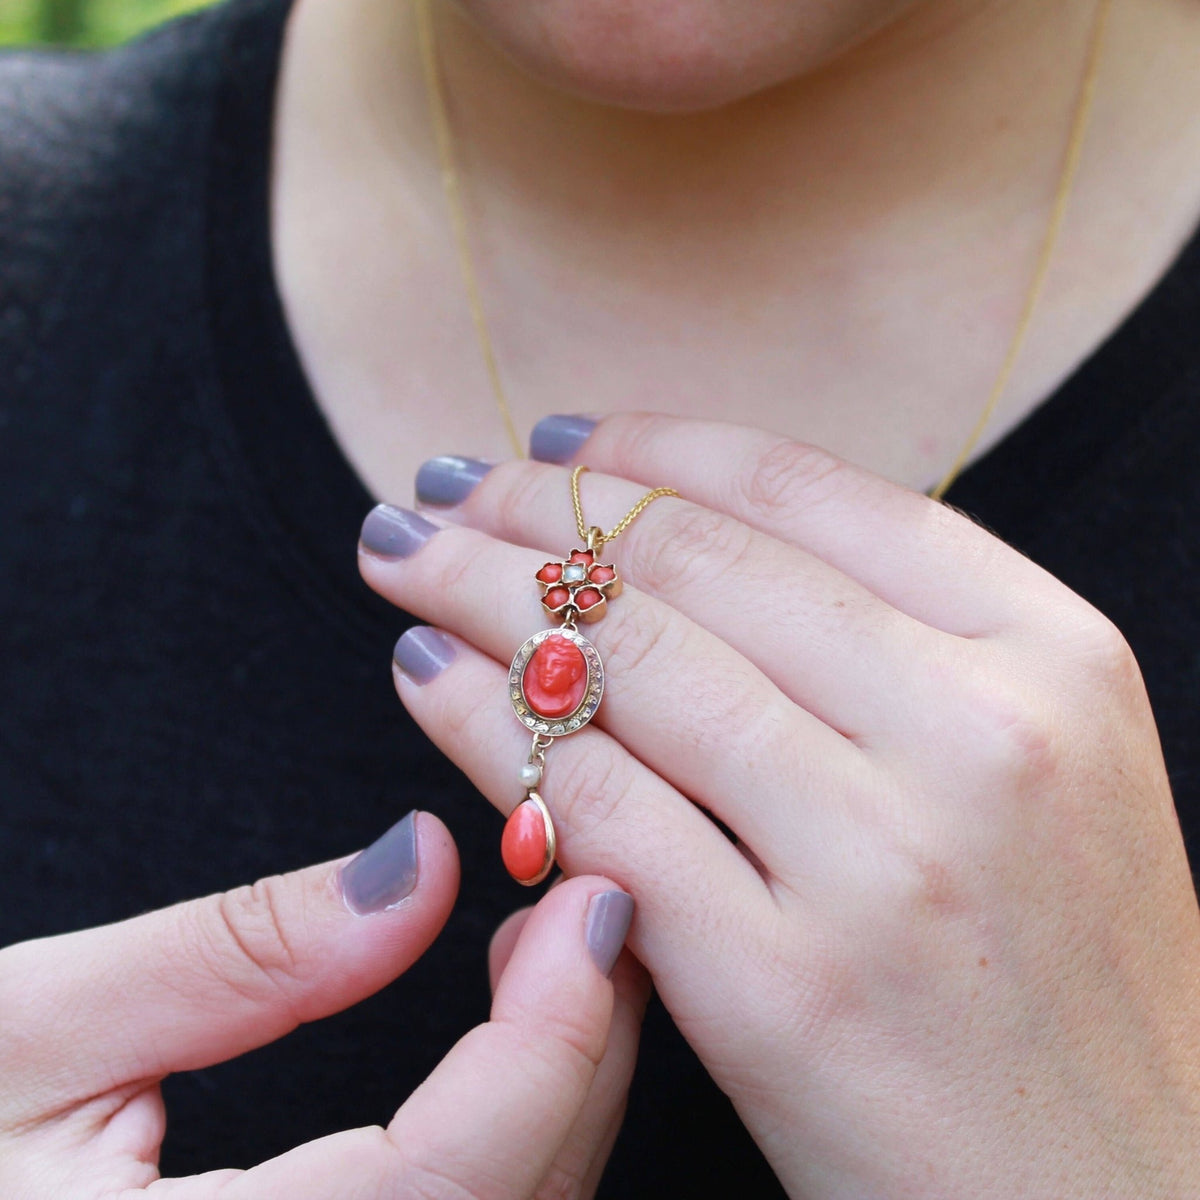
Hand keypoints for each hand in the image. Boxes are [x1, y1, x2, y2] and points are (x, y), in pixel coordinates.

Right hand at [0, 811, 646, 1198]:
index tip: (592, 903)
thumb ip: (237, 955)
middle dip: (583, 1053)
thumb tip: (420, 863)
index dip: (551, 1037)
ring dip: (564, 1101)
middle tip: (585, 908)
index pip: (451, 1183)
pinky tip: (504, 1068)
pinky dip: (523, 1154)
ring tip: (547, 964)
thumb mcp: (25, 1038)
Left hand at [360, 413, 1199, 1196]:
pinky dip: (486, 727)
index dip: (655, 447)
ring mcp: (882, 860)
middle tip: (449, 486)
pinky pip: (597, 806)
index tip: (560, 443)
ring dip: (484, 592)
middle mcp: (977, 734)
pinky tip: (427, 680)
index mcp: (1048, 653)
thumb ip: (897, 643)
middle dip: (538, 507)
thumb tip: (692, 540)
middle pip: (698, 561)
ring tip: (408, 559)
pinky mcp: (785, 989)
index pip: (807, 493)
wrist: (1106, 1189)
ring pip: (630, 666)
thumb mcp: (1038, 763)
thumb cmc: (1060, 968)